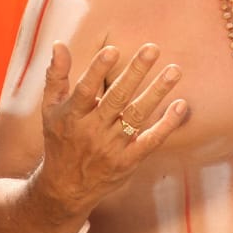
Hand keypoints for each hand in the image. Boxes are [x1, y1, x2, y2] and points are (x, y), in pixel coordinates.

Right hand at [33, 41, 187, 214]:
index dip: (97, 70)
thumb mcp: (51, 108)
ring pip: (137, 116)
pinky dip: (167, 125)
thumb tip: (58, 44)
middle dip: (135, 72)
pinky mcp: (128, 161)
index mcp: (72, 115)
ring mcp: (111, 147)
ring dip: (157, 92)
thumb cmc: (60, 138)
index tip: (113, 49)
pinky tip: (181, 105)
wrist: (65, 188)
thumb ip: (56, 76)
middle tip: (153, 48)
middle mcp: (92, 131)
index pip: (85, 90)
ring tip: (175, 71)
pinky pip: (151, 141)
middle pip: (117, 99)